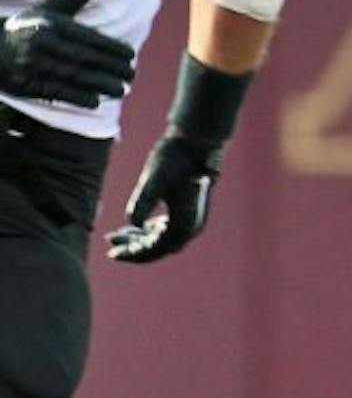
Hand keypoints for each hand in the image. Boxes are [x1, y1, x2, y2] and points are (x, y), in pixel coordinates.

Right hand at [0, 0, 134, 107]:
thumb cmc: (28, 28)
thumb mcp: (47, 10)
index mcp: (50, 25)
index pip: (87, 37)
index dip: (111, 47)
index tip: (130, 55)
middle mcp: (41, 44)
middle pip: (83, 58)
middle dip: (111, 68)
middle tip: (131, 75)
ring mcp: (33, 65)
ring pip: (72, 77)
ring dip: (99, 85)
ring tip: (121, 90)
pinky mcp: (27, 84)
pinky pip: (56, 92)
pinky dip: (76, 97)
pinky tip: (95, 101)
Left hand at [106, 133, 220, 263]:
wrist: (196, 143)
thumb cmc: (175, 157)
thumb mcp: (155, 177)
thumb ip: (145, 200)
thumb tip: (133, 223)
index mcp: (185, 222)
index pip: (156, 248)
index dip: (133, 254)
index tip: (112, 254)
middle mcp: (191, 226)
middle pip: (159, 248)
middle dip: (133, 248)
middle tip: (109, 243)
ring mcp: (191, 220)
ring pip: (162, 240)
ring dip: (139, 240)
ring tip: (116, 235)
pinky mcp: (188, 211)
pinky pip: (167, 231)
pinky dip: (149, 232)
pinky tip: (135, 227)